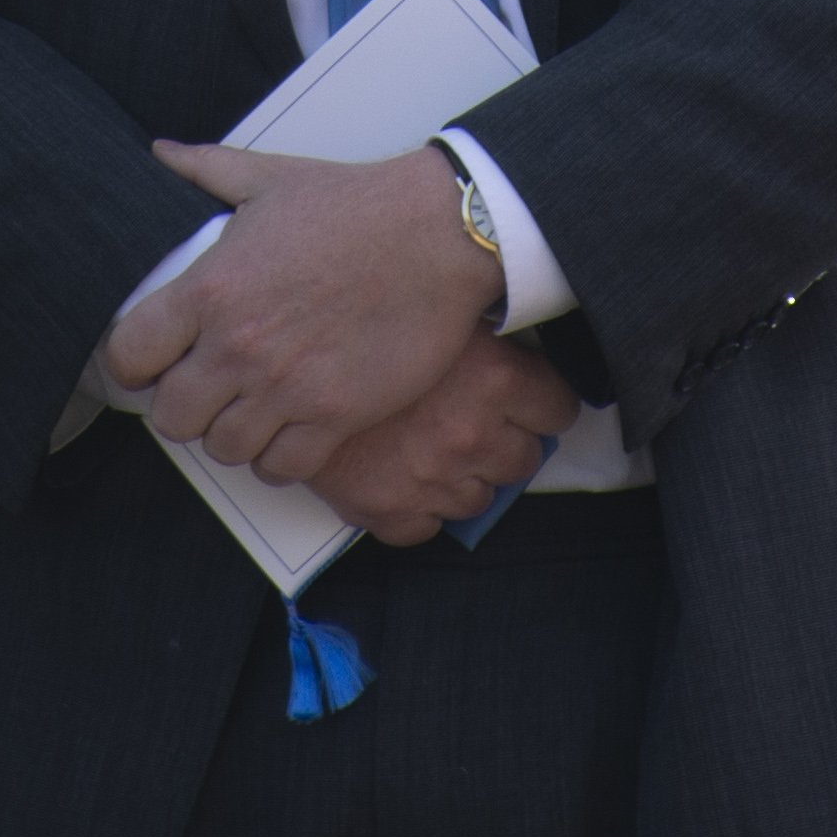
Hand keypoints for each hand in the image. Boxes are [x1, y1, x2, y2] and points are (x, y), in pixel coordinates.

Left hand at [102, 140, 505, 486]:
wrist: (439, 234)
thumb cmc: (356, 205)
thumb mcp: (270, 178)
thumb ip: (206, 171)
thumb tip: (162, 154)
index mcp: (210, 289)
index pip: (129, 356)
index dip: (130, 366)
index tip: (147, 365)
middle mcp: (239, 346)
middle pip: (172, 417)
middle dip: (182, 408)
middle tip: (204, 392)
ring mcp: (286, 387)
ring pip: (224, 449)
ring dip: (231, 434)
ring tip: (249, 411)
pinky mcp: (335, 415)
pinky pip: (282, 467)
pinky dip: (279, 457)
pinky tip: (288, 431)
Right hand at [307, 332, 578, 542]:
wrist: (278, 351)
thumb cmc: (361, 317)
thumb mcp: (436, 308)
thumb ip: (484, 331)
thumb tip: (519, 341)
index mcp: (495, 377)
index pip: (557, 409)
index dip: (542, 403)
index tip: (528, 401)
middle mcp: (472, 432)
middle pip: (524, 459)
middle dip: (503, 443)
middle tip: (472, 421)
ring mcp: (432, 477)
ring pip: (478, 499)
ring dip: (461, 477)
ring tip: (430, 445)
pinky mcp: (388, 509)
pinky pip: (425, 528)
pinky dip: (416, 508)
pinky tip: (400, 476)